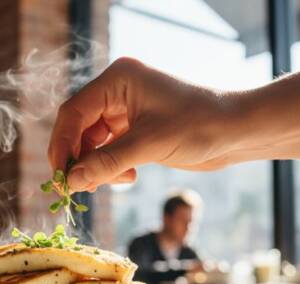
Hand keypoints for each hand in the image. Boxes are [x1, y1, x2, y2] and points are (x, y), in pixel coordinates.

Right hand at [48, 57, 237, 191]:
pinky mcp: (136, 128)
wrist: (238, 130)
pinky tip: (127, 177)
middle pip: (78, 127)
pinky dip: (110, 166)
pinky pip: (109, 148)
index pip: (74, 112)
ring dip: (95, 165)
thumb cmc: (200, 125)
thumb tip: (72, 181)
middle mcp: (118, 91)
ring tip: (107, 183)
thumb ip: (107, 163)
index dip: (63, 145)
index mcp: (118, 79)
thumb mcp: (149, 145)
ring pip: (92, 141)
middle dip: (77, 158)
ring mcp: (126, 109)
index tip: (61, 177)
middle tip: (75, 188)